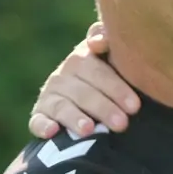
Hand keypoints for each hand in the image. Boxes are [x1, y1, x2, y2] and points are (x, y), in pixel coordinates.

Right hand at [28, 25, 140, 139]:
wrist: (85, 92)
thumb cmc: (109, 78)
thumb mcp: (113, 57)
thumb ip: (108, 41)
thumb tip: (97, 41)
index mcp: (83, 58)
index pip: (98, 72)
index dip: (116, 88)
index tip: (134, 106)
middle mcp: (63, 75)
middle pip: (83, 92)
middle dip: (103, 108)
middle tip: (122, 123)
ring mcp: (50, 95)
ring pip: (62, 107)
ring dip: (75, 118)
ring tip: (89, 129)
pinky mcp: (40, 115)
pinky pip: (37, 121)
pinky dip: (43, 126)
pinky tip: (52, 132)